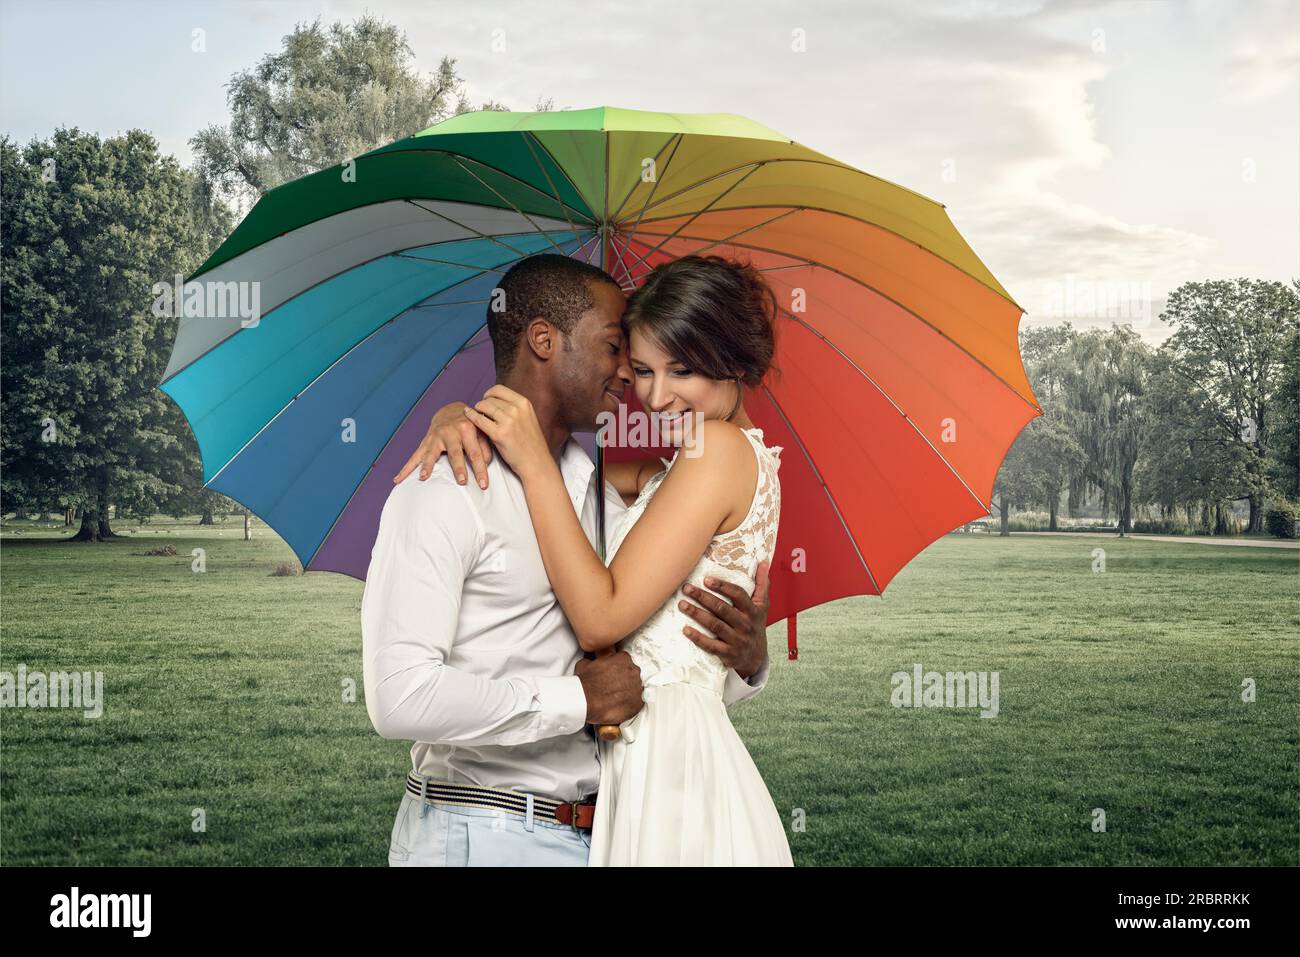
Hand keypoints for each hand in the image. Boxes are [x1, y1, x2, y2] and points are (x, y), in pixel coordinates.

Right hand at [392, 401, 493, 486]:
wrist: (451, 410)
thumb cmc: (470, 426)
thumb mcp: (482, 433)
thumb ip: (486, 448)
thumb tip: (486, 465)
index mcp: (467, 428)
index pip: (476, 453)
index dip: (480, 469)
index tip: (483, 484)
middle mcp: (451, 431)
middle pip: (455, 453)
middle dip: (459, 468)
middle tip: (462, 482)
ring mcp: (436, 437)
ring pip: (432, 453)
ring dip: (427, 466)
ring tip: (423, 477)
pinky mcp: (426, 442)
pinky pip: (415, 456)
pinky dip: (406, 468)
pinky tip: (398, 479)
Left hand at [463, 385, 550, 480]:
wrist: (536, 462)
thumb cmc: (531, 443)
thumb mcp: (528, 418)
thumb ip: (514, 408)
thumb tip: (494, 400)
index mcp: (524, 403)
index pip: (499, 389)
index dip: (488, 394)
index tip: (485, 400)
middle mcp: (516, 409)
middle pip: (489, 399)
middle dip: (482, 404)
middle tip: (480, 411)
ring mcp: (508, 421)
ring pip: (483, 407)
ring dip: (476, 410)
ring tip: (476, 416)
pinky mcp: (499, 434)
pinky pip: (479, 420)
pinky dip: (471, 416)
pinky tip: (468, 416)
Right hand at [575, 650, 644, 724]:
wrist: (585, 701)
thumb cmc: (585, 684)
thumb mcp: (586, 663)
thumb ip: (596, 660)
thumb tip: (594, 662)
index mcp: (623, 658)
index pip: (625, 661)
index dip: (618, 669)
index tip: (613, 674)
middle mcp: (633, 671)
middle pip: (632, 674)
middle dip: (624, 680)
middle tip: (613, 686)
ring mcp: (637, 687)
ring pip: (636, 688)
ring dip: (628, 692)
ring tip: (616, 697)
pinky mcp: (638, 703)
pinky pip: (637, 702)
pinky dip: (630, 704)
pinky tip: (620, 705)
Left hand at [677, 559, 770, 678]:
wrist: (756, 657)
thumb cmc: (755, 626)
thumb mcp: (762, 606)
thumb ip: (762, 584)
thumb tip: (763, 562)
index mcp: (753, 611)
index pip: (738, 595)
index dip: (723, 587)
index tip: (706, 579)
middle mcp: (745, 625)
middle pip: (722, 609)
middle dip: (703, 597)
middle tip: (686, 588)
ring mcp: (737, 640)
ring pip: (715, 625)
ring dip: (697, 614)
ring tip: (682, 604)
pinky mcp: (728, 654)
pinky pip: (711, 646)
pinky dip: (698, 638)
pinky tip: (686, 629)